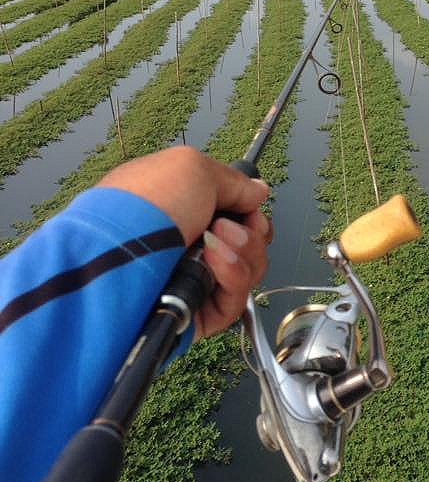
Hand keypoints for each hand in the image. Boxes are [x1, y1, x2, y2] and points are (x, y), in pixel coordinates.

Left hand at [96, 146, 270, 338]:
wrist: (118, 253)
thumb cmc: (149, 204)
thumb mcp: (194, 168)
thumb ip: (234, 181)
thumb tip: (259, 191)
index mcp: (184, 209)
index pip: (236, 217)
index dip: (251, 213)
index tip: (251, 207)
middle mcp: (189, 244)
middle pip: (248, 245)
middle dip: (250, 233)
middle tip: (225, 226)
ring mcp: (193, 279)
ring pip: (248, 271)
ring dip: (242, 251)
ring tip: (213, 242)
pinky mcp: (197, 313)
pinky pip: (235, 300)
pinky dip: (233, 276)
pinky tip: (214, 262)